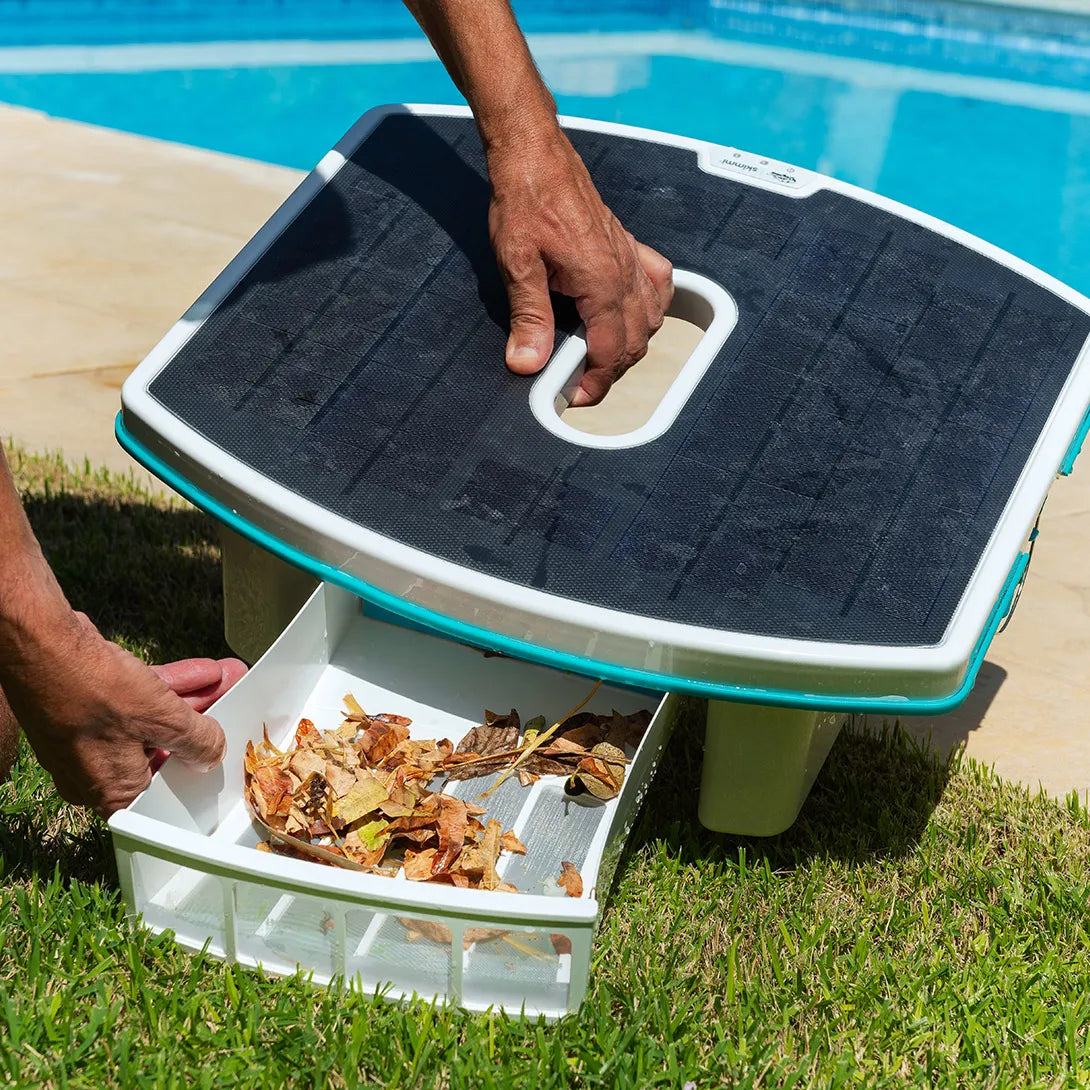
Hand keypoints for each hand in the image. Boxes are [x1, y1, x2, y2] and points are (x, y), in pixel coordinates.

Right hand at [2, 609, 238, 816]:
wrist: (44, 645)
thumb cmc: (96, 693)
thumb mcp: (164, 721)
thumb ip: (196, 742)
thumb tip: (210, 755)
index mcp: (110, 791)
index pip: (164, 791)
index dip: (196, 768)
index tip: (220, 748)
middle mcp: (95, 769)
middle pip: (163, 748)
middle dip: (203, 720)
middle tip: (233, 705)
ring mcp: (89, 735)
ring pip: (151, 719)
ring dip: (192, 698)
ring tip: (228, 680)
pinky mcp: (87, 704)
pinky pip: (136, 699)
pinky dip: (169, 685)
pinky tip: (204, 669)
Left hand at [486, 125, 673, 405]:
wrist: (535, 154)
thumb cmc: (526, 199)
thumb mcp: (517, 262)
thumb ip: (528, 316)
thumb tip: (527, 362)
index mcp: (601, 280)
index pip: (610, 349)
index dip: (594, 382)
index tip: (576, 397)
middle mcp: (624, 271)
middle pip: (634, 340)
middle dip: (610, 369)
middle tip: (579, 382)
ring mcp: (630, 257)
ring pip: (651, 318)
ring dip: (630, 343)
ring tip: (598, 355)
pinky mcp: (628, 244)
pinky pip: (658, 283)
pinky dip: (652, 307)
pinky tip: (633, 314)